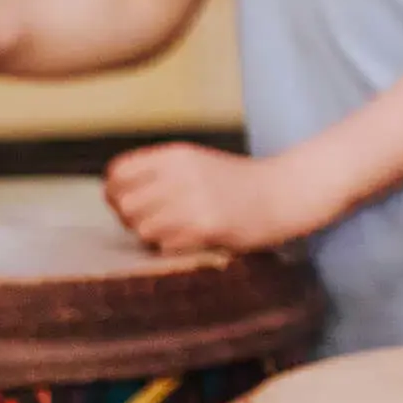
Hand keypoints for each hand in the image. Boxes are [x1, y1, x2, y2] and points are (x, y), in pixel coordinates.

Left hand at [104, 143, 325, 253]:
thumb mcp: (198, 164)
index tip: (129, 203)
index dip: (115, 192)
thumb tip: (115, 196)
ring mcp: (194, 200)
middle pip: (124, 204)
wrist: (287, 192)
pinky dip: (173, 247)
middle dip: (131, 219)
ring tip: (176, 232)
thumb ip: (160, 174)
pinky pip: (167, 245)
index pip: (118, 173)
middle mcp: (181, 174)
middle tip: (154, 223)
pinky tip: (194, 240)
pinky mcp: (207, 225)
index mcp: (177, 154)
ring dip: (153, 236)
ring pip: (142, 228)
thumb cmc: (239, 183)